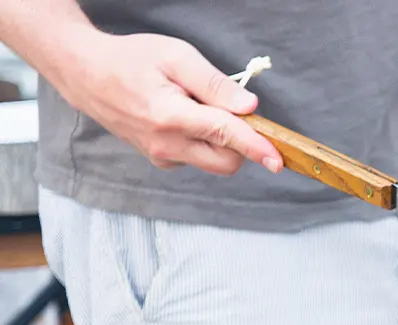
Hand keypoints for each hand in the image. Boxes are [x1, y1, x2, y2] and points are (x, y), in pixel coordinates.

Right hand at [60, 31, 281, 175]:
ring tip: (194, 105)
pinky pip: (197, 158)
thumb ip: (215, 83)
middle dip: (242, 142)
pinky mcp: (160, 160)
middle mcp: (166, 144)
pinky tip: (182, 116)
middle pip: (226, 161)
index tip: (278, 160)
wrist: (85, 73)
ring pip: (213, 161)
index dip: (256, 146)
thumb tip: (249, 106)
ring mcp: (162, 156)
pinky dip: (203, 141)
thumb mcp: (176, 56)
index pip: (225, 135)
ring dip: (220, 140)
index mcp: (171, 116)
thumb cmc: (130, 59)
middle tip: (229, 108)